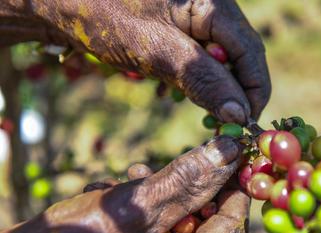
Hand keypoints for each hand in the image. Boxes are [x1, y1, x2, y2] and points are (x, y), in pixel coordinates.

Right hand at [0, 136, 249, 232]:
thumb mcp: (136, 205)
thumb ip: (186, 180)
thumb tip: (228, 152)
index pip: (231, 226)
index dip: (235, 187)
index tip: (233, 153)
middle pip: (204, 218)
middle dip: (190, 186)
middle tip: (177, 160)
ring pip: (175, 215)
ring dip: (159, 189)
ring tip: (134, 176)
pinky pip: (151, 220)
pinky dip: (138, 201)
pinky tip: (112, 194)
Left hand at [32, 0, 270, 122]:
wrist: (60, 2)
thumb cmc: (104, 17)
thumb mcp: (156, 51)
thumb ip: (203, 79)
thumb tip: (240, 113)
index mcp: (212, 3)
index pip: (251, 52)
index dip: (255, 90)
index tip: (246, 125)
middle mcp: (211, 6)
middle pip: (242, 55)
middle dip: (239, 92)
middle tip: (229, 125)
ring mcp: (197, 16)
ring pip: (224, 58)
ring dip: (221, 88)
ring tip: (213, 115)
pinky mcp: (182, 27)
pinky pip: (204, 55)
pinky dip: (203, 79)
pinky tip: (192, 93)